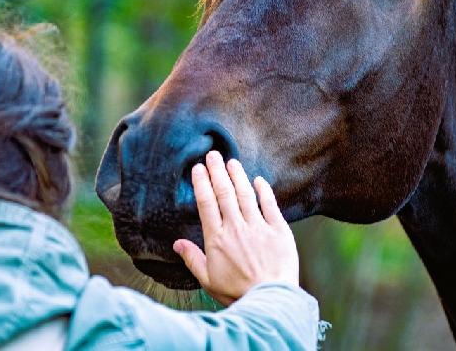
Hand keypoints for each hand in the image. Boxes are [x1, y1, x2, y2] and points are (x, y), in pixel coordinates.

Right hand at [172, 151, 299, 305]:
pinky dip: (264, 191)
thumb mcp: (208, 280)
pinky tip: (258, 180)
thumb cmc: (237, 293)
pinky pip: (270, 205)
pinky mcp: (279, 231)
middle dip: (217, 171)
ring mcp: (258, 227)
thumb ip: (193, 259)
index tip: (198, 169)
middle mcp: (236, 228)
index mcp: (217, 239)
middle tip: (212, 155)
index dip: (201, 183)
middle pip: (224, 193)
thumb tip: (177, 244)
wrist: (269, 300)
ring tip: (232, 161)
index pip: (206, 204)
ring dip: (238, 176)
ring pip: (245, 194)